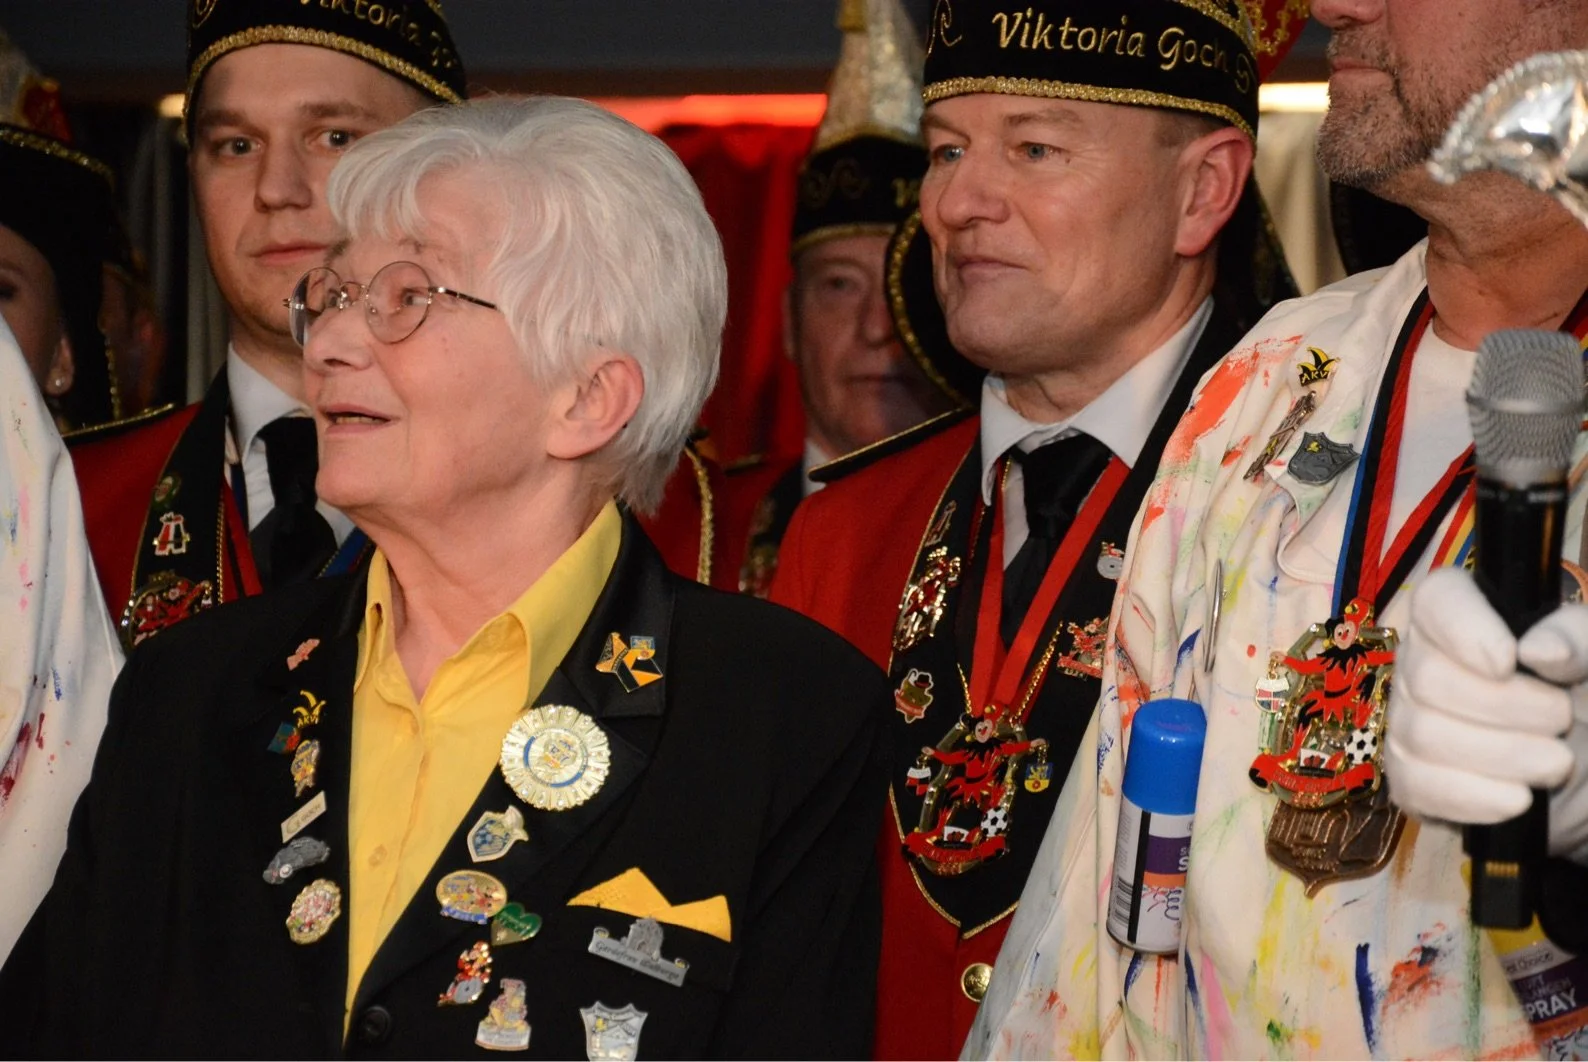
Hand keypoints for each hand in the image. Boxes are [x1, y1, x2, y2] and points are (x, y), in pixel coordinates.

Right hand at [1384, 567, 1587, 859]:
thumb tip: (1537, 650)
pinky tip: (1518, 799)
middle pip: (1426, 676)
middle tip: (1561, 718)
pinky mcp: (1410, 777)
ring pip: (1423, 734)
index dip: (1462, 628)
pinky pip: (1415, 785)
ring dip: (1501, 755)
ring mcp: (1409, 720)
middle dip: (1502, 705)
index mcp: (1468, 616)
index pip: (1437, 599)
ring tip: (1556, 763)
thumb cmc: (1586, 695)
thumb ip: (1579, 640)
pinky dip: (1471, 796)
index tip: (1507, 662)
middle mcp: (1423, 662)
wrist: (1585, 762)